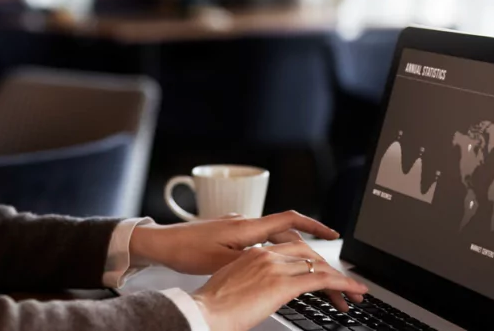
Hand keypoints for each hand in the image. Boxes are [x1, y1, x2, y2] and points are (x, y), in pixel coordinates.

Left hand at [129, 210, 339, 275]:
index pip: (290, 221)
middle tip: (325, 269)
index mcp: (247, 228)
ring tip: (306, 272)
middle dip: (308, 250)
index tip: (334, 234)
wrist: (160, 243)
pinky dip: (273, 252)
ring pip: (273, 239)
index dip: (315, 226)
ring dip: (291, 253)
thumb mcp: (221, 261)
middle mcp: (245, 223)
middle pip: (286, 234)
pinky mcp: (227, 234)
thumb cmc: (185, 251)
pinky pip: (259, 241)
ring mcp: (236, 227)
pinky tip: (273, 268)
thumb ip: (251, 260)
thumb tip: (276, 261)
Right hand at [191, 243, 368, 330]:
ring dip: (341, 279)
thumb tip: (259, 291)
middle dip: (329, 268)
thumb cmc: (211, 306)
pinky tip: (353, 291)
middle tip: (344, 284)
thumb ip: (250, 281)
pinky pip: (321, 280)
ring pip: (318, 266)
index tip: (322, 272)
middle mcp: (266, 255)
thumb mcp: (232, 285)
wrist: (203, 312)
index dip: (311, 261)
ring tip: (355, 292)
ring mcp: (275, 267)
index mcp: (253, 253)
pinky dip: (343, 284)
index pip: (292, 250)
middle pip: (308, 254)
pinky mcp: (283, 283)